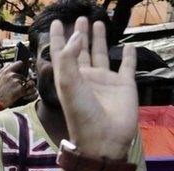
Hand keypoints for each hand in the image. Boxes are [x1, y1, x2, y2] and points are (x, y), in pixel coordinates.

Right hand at [0, 61, 37, 107]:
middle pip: (21, 75)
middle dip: (19, 81)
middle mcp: (12, 75)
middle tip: (13, 87)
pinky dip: (23, 92)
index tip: (21, 66)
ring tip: (14, 91)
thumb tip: (9, 64)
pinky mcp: (20, 89)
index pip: (18, 64)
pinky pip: (25, 89)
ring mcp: (17, 82)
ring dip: (21, 87)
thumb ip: (3, 70)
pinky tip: (17, 94)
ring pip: (24, 82)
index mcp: (6, 72)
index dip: (20, 65)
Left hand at [50, 18, 137, 159]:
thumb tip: (75, 36)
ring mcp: (105, 81)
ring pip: (101, 54)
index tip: (56, 23)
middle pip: (81, 51)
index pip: (61, 53)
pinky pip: (126, 66)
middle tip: (80, 18)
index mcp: (69, 78)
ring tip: (98, 23)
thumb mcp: (68, 85)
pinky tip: (128, 46)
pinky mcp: (124, 85)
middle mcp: (86, 77)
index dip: (59, 38)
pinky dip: (127, 56)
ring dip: (99, 40)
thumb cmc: (81, 113)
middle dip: (79, 35)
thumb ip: (68, 59)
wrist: (103, 138)